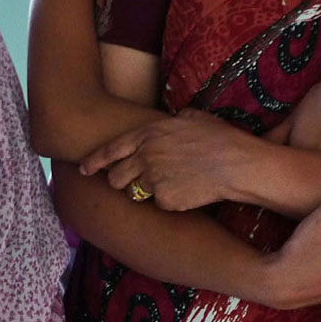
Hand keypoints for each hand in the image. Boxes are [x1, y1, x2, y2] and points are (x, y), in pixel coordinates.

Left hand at [78, 108, 249, 210]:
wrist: (236, 163)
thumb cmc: (218, 137)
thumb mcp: (191, 117)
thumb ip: (171, 122)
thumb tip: (171, 122)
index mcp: (148, 134)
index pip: (109, 150)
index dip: (93, 161)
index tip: (84, 169)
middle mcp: (145, 157)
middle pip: (115, 177)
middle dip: (121, 180)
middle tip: (137, 179)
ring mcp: (153, 180)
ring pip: (133, 193)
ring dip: (144, 191)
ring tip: (168, 182)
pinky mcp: (164, 201)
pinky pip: (157, 204)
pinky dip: (167, 200)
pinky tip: (185, 191)